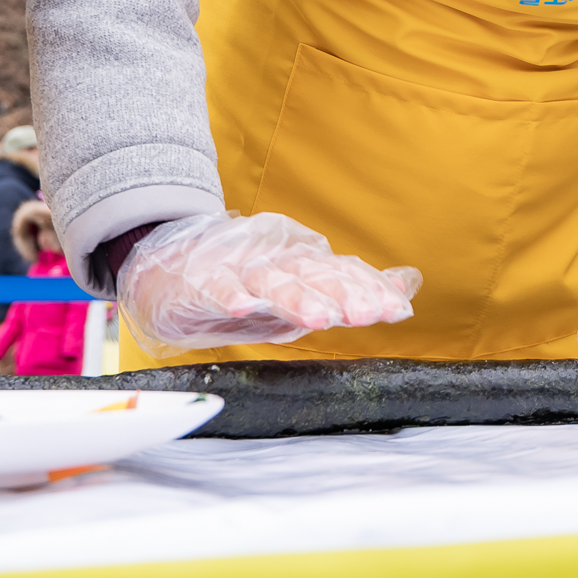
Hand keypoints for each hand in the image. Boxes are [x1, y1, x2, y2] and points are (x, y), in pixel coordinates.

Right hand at [117, 212, 420, 354]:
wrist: (168, 266)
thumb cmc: (243, 283)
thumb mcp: (301, 289)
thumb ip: (352, 287)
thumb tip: (410, 284)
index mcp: (302, 263)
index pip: (341, 272)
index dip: (368, 289)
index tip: (396, 309)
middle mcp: (275, 260)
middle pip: (313, 272)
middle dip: (341, 293)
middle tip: (366, 313)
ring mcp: (237, 267)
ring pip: (270, 279)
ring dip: (295, 296)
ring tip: (318, 317)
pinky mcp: (199, 279)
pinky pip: (214, 285)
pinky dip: (227, 293)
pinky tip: (240, 306)